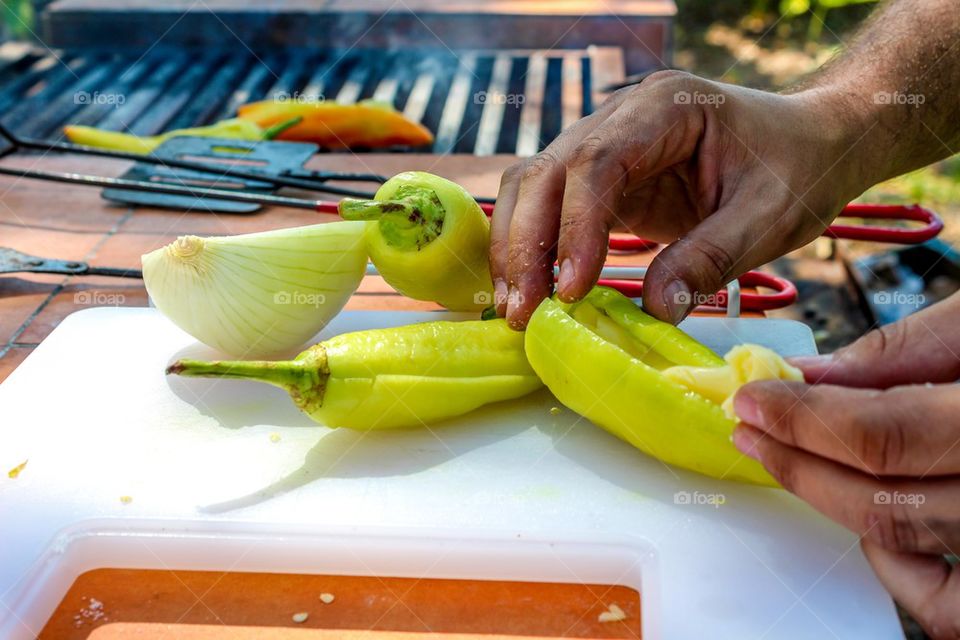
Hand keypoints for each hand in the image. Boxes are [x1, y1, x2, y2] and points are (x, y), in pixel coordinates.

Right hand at [490, 71, 870, 327]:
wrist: (809, 145)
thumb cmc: (798, 169)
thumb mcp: (770, 216)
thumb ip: (711, 258)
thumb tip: (654, 310)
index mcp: (666, 107)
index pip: (597, 161)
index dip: (574, 226)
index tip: (571, 288)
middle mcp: (622, 118)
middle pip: (546, 172)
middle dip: (526, 244)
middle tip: (522, 311)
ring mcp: (607, 147)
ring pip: (533, 188)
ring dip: (517, 248)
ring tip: (515, 308)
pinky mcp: (605, 182)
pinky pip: (551, 210)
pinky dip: (534, 250)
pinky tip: (530, 291)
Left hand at [732, 294, 959, 637]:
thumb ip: (909, 351)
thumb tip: (813, 376)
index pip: (885, 435)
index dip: (803, 420)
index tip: (752, 399)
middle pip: (888, 502)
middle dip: (800, 462)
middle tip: (752, 428)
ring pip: (914, 550)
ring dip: (836, 507)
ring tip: (794, 465)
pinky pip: (959, 609)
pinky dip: (904, 575)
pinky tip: (877, 527)